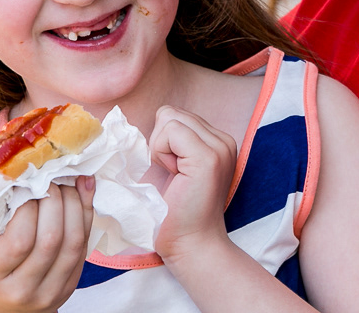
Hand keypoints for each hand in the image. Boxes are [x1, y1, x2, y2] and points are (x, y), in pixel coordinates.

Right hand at [0, 176, 94, 312]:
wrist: (2, 310)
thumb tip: (17, 169)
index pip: (20, 239)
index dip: (30, 205)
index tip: (29, 182)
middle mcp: (22, 288)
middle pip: (51, 239)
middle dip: (56, 199)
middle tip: (51, 176)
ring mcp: (49, 291)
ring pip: (73, 243)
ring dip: (76, 204)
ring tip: (69, 181)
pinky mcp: (69, 286)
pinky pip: (84, 248)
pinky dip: (86, 216)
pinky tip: (83, 193)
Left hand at [148, 105, 237, 262]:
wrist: (190, 245)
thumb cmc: (173, 214)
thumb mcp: (174, 168)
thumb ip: (170, 142)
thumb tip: (134, 123)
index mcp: (217, 141)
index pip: (176, 115)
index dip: (163, 142)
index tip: (172, 172)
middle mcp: (223, 140)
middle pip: (171, 113)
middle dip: (161, 142)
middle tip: (173, 175)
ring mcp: (219, 147)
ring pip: (170, 118)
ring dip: (161, 147)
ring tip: (175, 176)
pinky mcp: (208, 157)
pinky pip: (171, 130)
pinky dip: (161, 151)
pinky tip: (174, 176)